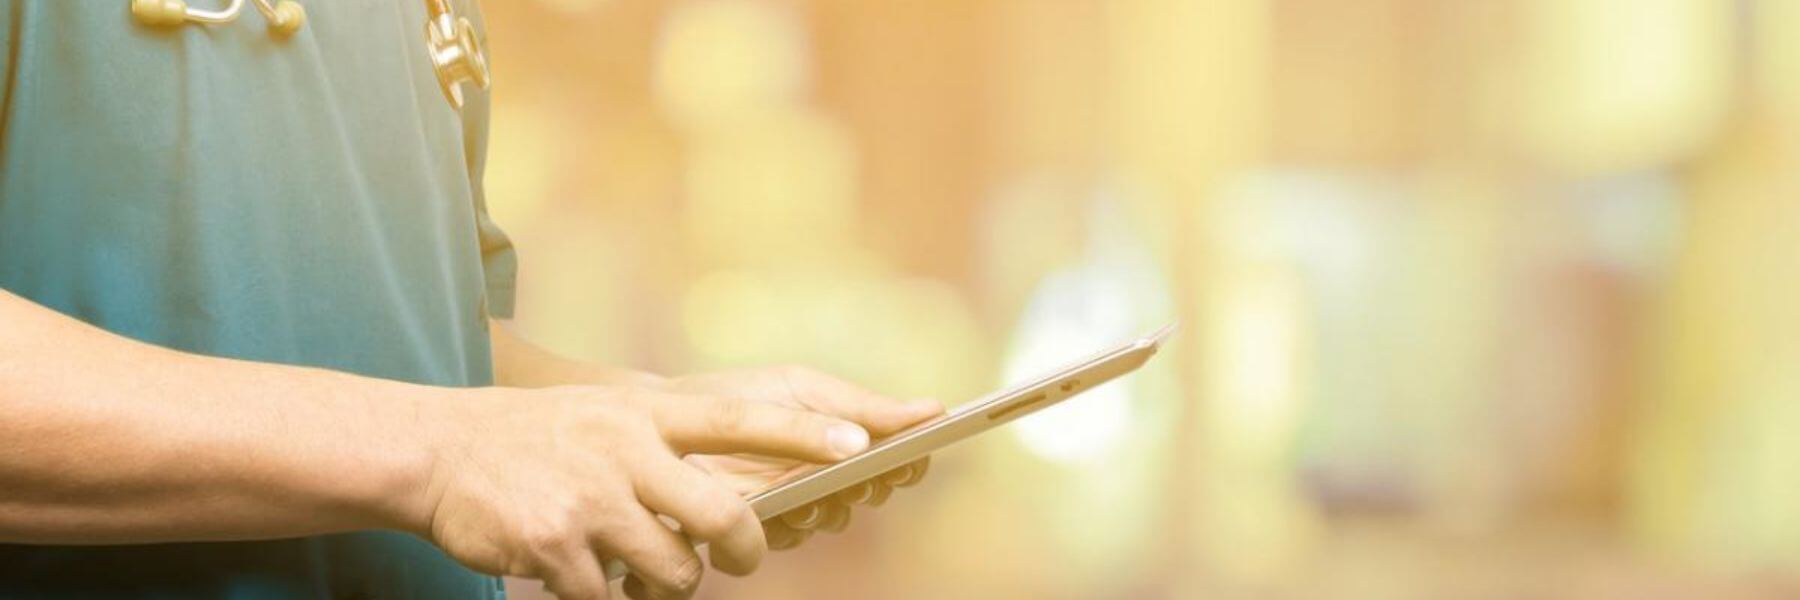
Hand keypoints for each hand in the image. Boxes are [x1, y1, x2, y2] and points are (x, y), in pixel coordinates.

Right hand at [415, 384, 881, 599]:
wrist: (437, 451)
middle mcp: (625, 450)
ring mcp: (590, 500)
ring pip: (675, 570)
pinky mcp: (555, 546)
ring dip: (668, 582)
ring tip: (639, 566)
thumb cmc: (537, 438)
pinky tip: (578, 574)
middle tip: (742, 559)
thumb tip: (732, 503)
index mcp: (643, 412)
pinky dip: (605, 599)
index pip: (740, 421)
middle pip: (723, 517)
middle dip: (745, 551)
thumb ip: (664, 445)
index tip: (860, 443)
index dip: (803, 435)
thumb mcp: (604, 417)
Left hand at [669, 367, 942, 550]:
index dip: (905, 461)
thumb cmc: (730, 398)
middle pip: (866, 493)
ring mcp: (788, 505)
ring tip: (814, 487)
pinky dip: (786, 524)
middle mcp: (820, 476)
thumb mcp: (798, 389)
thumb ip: (859, 404)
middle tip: (861, 475)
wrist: (651, 418)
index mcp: (839, 437)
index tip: (909, 457)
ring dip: (826, 505)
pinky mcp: (752, 528)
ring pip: (828, 519)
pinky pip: (784, 537)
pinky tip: (778, 507)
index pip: (892, 457)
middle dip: (865, 485)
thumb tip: (932, 409)